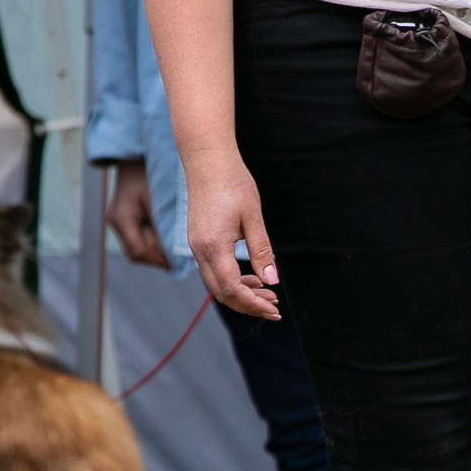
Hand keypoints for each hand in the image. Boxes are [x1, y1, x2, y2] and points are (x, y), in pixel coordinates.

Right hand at [102, 159, 168, 268]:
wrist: (137, 158)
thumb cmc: (150, 175)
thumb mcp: (159, 201)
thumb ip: (164, 226)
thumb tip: (177, 252)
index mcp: (121, 219)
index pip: (138, 251)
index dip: (158, 260)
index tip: (178, 264)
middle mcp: (115, 223)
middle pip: (137, 253)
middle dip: (158, 257)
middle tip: (180, 257)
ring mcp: (118, 222)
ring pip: (138, 247)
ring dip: (157, 249)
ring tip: (176, 245)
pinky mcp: (125, 220)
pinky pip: (139, 238)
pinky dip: (154, 240)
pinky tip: (169, 236)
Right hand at [182, 146, 279, 319]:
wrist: (207, 161)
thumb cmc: (233, 183)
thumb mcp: (253, 218)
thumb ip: (261, 251)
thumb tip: (272, 281)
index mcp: (213, 246)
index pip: (232, 288)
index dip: (253, 303)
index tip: (274, 309)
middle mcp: (199, 250)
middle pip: (221, 292)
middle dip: (248, 304)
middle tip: (275, 309)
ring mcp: (195, 246)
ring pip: (216, 283)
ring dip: (241, 293)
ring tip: (269, 296)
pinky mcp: (198, 241)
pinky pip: (213, 270)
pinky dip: (232, 280)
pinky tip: (253, 278)